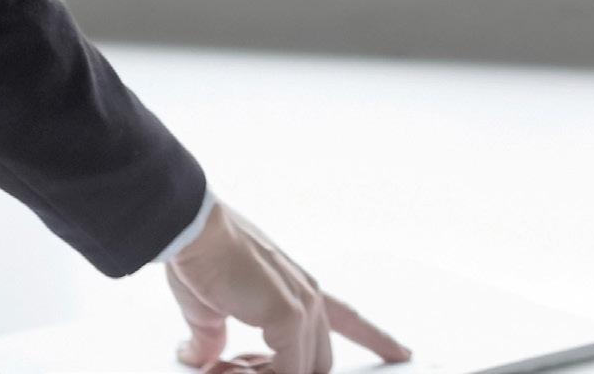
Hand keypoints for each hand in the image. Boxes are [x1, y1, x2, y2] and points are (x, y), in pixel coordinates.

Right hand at [163, 201, 409, 371]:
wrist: (191, 233)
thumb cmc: (199, 262)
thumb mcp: (209, 313)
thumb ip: (214, 340)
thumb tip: (202, 358)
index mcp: (298, 292)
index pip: (350, 320)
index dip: (377, 338)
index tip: (403, 351)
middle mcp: (309, 297)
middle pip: (321, 361)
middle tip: (238, 371)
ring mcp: (302, 306)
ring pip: (308, 369)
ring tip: (227, 369)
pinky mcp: (288, 314)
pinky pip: (290, 370)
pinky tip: (235, 372)